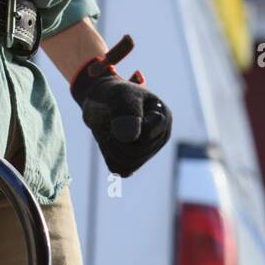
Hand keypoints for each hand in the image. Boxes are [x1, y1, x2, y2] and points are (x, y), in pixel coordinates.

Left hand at [71, 34, 171, 177]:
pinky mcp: (136, 161)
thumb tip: (132, 138)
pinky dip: (109, 157)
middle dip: (115, 140)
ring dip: (110, 149)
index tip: (117, 111)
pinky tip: (109, 143)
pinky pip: (121, 170)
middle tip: (108, 123)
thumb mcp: (118, 97)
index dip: (125, 128)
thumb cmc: (111, 94)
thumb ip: (127, 113)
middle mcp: (160, 136)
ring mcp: (150, 150)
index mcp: (163, 117)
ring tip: (108, 132)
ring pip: (128, 165)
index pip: (144, 137)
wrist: (101, 100)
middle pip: (136, 153)